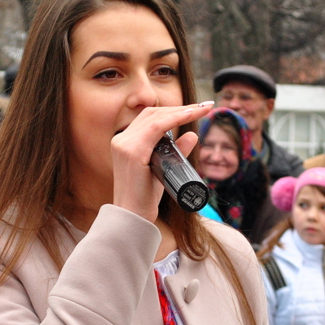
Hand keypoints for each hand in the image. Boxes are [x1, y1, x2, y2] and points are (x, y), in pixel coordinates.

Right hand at [111, 102, 212, 222]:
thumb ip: (175, 152)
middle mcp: (121, 140)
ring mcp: (124, 144)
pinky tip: (191, 115)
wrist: (133, 216)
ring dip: (181, 111)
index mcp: (124, 142)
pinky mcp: (132, 152)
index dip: (172, 110)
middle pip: (152, 113)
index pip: (149, 118)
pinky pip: (157, 128)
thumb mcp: (163, 169)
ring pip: (156, 117)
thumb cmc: (145, 197)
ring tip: (202, 109)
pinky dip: (176, 119)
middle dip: (179, 107)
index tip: (195, 108)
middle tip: (204, 107)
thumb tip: (192, 135)